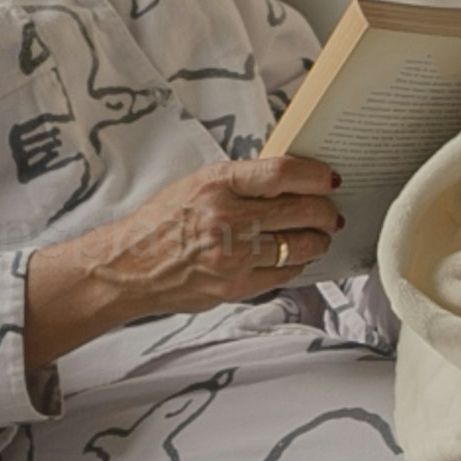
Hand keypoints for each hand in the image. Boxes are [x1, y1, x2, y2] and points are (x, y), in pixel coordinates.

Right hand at [25, 154, 344, 371]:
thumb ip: (242, 182)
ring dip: (318, 239)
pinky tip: (293, 255)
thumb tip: (290, 180)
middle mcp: (227, 219)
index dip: (316, 175)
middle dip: (325, 211)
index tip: (329, 178)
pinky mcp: (236, 287)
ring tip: (317, 234)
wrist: (130, 266)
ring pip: (300, 246)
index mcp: (217, 184)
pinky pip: (285, 274)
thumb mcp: (197, 184)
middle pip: (301, 211)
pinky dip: (297, 263)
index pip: (283, 174)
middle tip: (330, 210)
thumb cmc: (162, 222)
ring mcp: (233, 257)